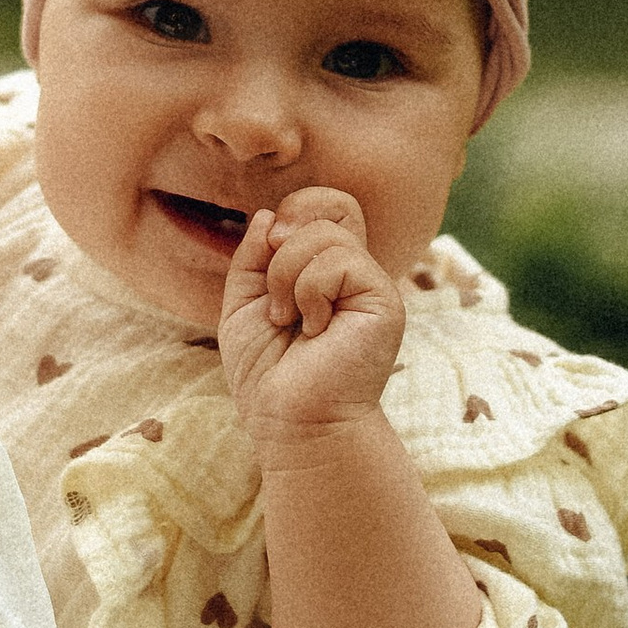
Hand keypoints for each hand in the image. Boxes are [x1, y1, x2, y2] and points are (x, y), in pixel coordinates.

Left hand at [219, 186, 404, 451]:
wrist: (291, 423)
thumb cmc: (269, 375)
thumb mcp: (244, 306)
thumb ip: (253, 258)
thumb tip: (269, 215)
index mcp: (328, 269)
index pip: (329, 205)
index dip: (298, 206)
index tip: (269, 244)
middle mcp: (356, 272)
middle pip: (333, 204)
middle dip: (286, 238)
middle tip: (274, 288)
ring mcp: (372, 285)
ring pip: (325, 235)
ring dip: (286, 277)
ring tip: (290, 320)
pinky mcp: (384, 301)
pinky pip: (339, 262)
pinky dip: (308, 292)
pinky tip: (315, 330)